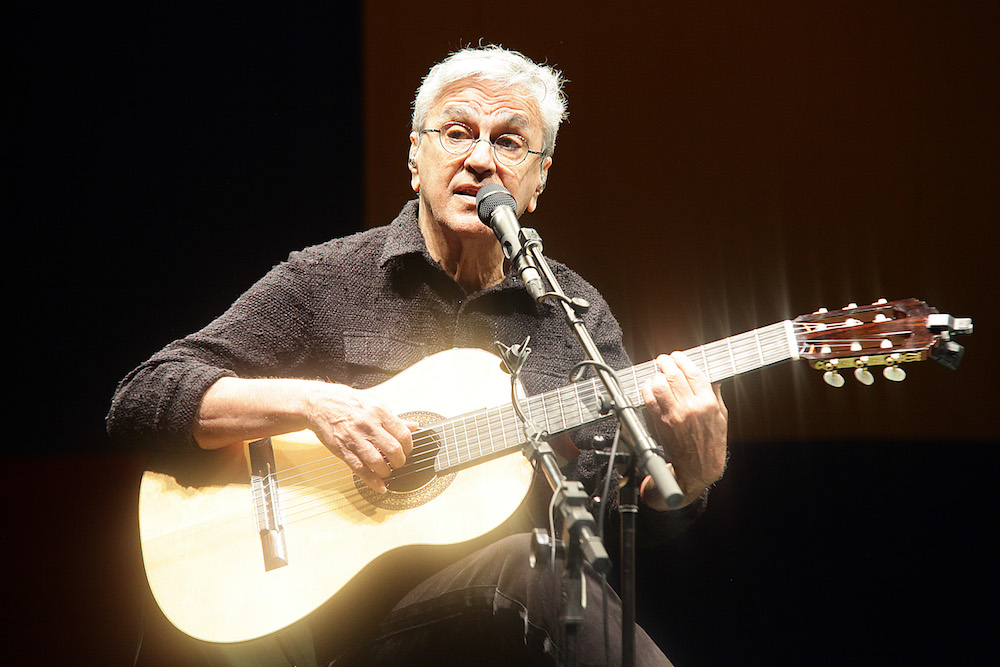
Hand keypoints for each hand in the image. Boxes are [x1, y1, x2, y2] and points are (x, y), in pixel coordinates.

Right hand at [304, 383, 417, 493]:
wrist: (319, 403)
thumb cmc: (347, 402)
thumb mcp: (374, 403)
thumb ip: (394, 417)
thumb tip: (414, 426)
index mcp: (379, 412)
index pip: (403, 434)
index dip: (409, 446)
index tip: (407, 450)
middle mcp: (368, 425)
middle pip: (393, 450)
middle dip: (400, 461)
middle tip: (399, 462)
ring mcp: (355, 439)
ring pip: (377, 462)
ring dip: (386, 471)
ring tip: (387, 471)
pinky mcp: (342, 450)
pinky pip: (360, 469)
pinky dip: (372, 481)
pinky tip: (379, 486)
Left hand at [640, 352, 727, 509]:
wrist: (698, 469)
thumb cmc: (711, 443)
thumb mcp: (721, 417)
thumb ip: (714, 394)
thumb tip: (709, 376)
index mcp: (708, 404)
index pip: (693, 373)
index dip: (682, 360)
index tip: (677, 356)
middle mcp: (691, 408)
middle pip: (674, 376)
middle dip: (666, 363)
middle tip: (663, 360)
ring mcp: (674, 416)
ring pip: (659, 385)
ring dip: (656, 376)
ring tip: (658, 374)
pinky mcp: (660, 423)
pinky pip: (649, 400)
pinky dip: (647, 389)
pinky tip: (649, 386)